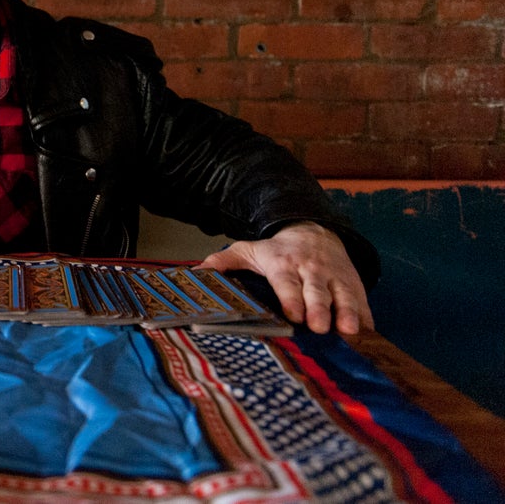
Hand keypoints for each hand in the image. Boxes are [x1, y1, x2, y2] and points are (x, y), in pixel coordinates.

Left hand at [199, 222, 373, 334]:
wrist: (315, 231)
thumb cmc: (278, 250)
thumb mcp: (249, 250)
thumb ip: (225, 262)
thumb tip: (197, 273)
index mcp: (284, 264)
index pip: (287, 282)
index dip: (291, 297)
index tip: (293, 313)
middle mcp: (311, 270)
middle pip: (317, 291)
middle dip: (319, 308)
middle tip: (320, 326)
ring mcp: (335, 277)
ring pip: (343, 295)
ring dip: (348, 312)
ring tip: (350, 330)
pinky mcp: (354, 284)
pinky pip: (362, 301)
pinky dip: (366, 317)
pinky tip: (368, 334)